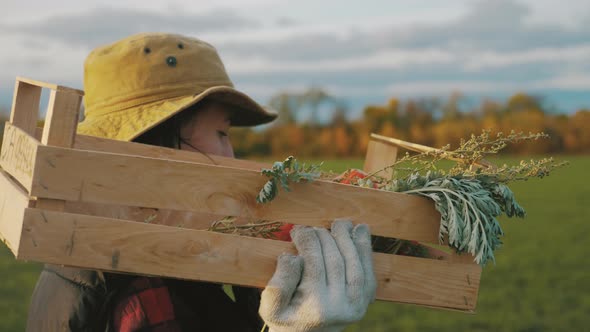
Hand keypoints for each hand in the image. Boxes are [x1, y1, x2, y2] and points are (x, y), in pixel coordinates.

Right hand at [259, 220, 375, 331]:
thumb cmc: (285, 317)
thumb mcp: (270, 307)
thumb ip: (277, 285)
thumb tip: (293, 257)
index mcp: (316, 309)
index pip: (313, 265)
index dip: (307, 242)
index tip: (297, 229)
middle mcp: (340, 308)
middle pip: (334, 261)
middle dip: (325, 238)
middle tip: (312, 227)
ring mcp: (356, 305)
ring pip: (354, 264)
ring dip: (347, 239)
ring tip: (339, 223)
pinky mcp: (364, 301)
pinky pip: (367, 270)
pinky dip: (365, 249)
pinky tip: (360, 230)